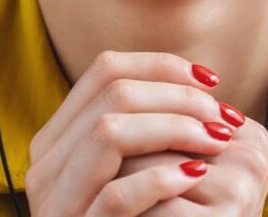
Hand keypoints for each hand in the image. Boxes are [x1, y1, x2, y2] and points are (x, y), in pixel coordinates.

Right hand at [24, 51, 242, 215]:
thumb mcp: (127, 171)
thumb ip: (142, 130)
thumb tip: (202, 84)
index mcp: (57, 138)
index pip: (105, 69)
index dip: (163, 65)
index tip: (211, 80)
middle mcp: (46, 164)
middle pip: (113, 94)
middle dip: (178, 96)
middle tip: (221, 117)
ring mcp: (56, 202)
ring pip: (109, 133)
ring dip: (173, 128)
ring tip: (214, 142)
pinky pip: (117, 194)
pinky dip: (160, 178)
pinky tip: (194, 176)